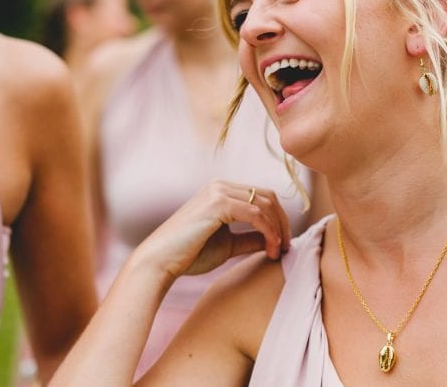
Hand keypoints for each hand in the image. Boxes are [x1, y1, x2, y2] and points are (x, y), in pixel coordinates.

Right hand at [134, 180, 291, 281]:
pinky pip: (256, 215)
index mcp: (220, 191)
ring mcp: (218, 191)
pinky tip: (271, 249)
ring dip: (278, 229)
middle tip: (286, 247)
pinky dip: (269, 232)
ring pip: (265, 203)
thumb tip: (273, 240)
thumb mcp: (227, 245)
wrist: (160, 262)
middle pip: (268, 196)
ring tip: (278, 251)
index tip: (283, 244)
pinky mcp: (218, 203)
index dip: (278, 219)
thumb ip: (249, 239)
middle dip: (283, 221)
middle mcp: (220, 185)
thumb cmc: (188, 255)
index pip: (261, 196)